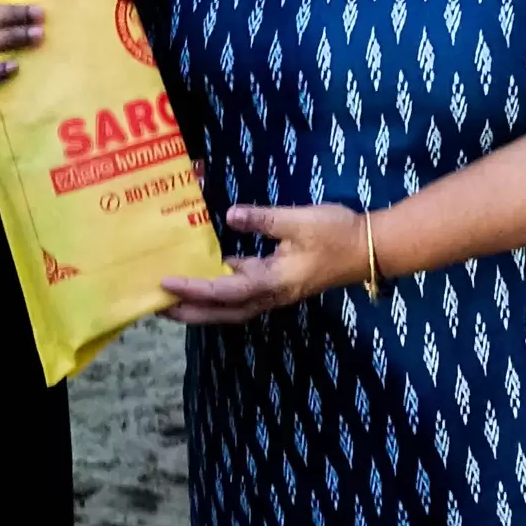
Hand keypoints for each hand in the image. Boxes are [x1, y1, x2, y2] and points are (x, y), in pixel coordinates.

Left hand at [160, 203, 368, 324]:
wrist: (369, 248)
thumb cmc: (336, 234)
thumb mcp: (299, 221)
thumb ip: (263, 219)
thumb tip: (230, 213)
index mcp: (272, 282)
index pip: (223, 291)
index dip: (192, 289)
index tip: (165, 284)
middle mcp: (270, 294)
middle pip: (221, 311)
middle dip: (189, 311)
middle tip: (156, 307)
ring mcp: (275, 291)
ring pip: (231, 305)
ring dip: (202, 305)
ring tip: (174, 297)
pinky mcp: (279, 283)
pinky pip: (243, 292)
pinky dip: (220, 289)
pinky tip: (208, 274)